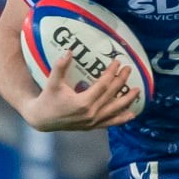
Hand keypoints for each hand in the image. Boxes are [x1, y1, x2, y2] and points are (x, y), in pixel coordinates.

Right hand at [22, 53, 142, 131]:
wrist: (42, 119)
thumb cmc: (48, 99)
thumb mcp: (52, 82)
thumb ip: (60, 67)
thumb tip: (69, 51)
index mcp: (83, 103)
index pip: (102, 85)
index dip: (111, 73)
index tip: (117, 62)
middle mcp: (91, 114)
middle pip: (111, 96)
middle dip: (121, 82)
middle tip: (129, 70)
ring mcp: (92, 122)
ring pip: (114, 110)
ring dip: (127, 100)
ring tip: (137, 91)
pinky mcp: (92, 126)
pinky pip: (110, 123)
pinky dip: (121, 119)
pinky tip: (131, 115)